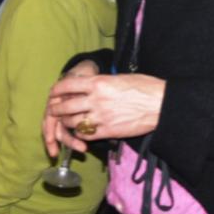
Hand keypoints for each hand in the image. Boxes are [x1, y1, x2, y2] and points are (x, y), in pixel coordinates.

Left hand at [44, 68, 164, 154]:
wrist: (160, 104)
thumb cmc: (144, 87)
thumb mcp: (119, 78)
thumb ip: (101, 83)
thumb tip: (89, 86)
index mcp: (99, 82)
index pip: (68, 85)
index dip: (57, 91)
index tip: (53, 93)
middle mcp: (96, 99)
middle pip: (66, 106)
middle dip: (56, 109)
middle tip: (54, 110)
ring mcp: (101, 117)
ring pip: (73, 122)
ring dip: (67, 122)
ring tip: (66, 122)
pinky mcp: (108, 131)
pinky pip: (86, 134)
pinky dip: (80, 134)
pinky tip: (81, 132)